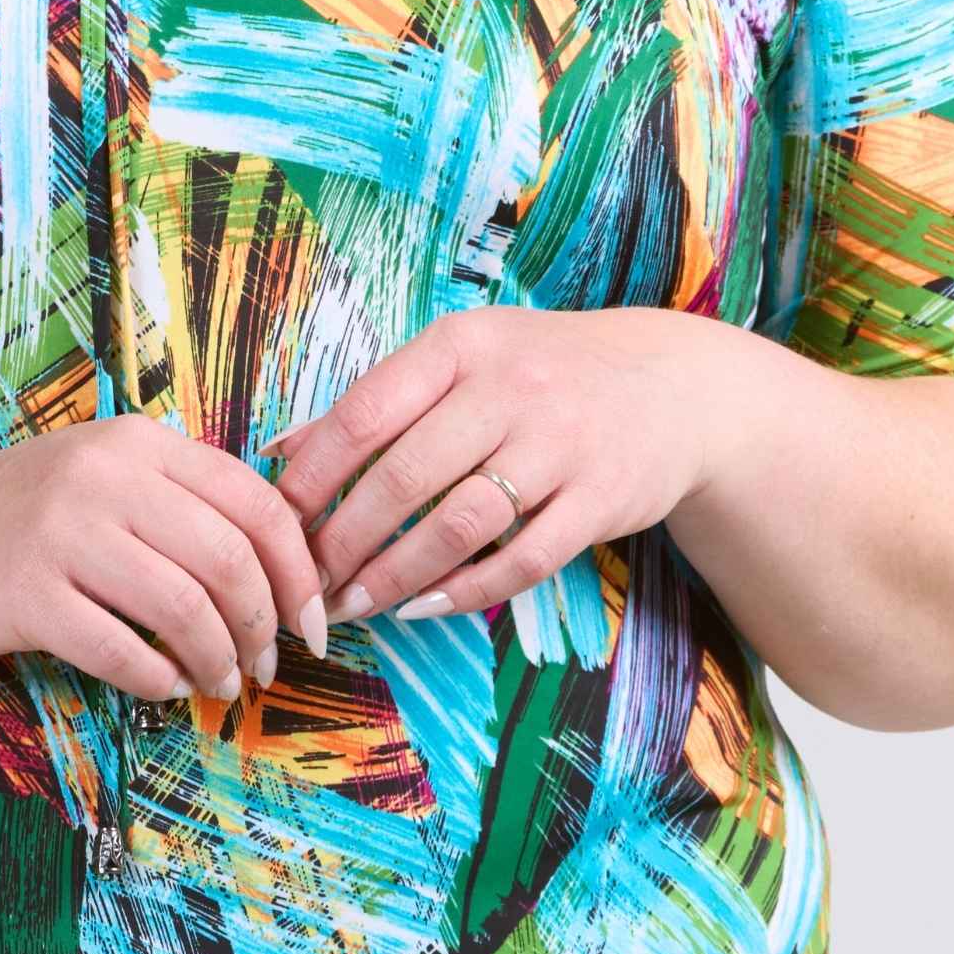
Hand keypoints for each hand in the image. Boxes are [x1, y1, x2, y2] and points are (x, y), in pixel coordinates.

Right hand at [0, 424, 331, 702]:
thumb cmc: (17, 513)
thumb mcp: (102, 475)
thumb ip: (179, 499)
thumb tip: (283, 564)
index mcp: (138, 444)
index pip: (256, 501)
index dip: (300, 569)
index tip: (313, 620)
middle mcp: (105, 478)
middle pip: (229, 558)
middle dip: (264, 624)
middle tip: (267, 665)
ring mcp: (61, 534)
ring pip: (183, 606)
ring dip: (218, 659)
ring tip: (221, 683)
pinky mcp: (26, 594)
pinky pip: (120, 649)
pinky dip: (158, 678)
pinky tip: (166, 687)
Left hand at [266, 309, 742, 627]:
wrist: (674, 387)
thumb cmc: (542, 374)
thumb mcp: (464, 361)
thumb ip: (377, 402)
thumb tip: (280, 449)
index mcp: (463, 346)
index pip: (367, 413)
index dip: (314, 476)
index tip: (279, 521)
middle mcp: (511, 388)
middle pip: (406, 476)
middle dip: (345, 539)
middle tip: (310, 582)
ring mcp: (561, 444)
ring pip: (459, 524)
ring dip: (396, 574)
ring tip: (355, 604)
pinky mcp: (601, 498)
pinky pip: (522, 559)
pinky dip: (465, 590)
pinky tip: (423, 607)